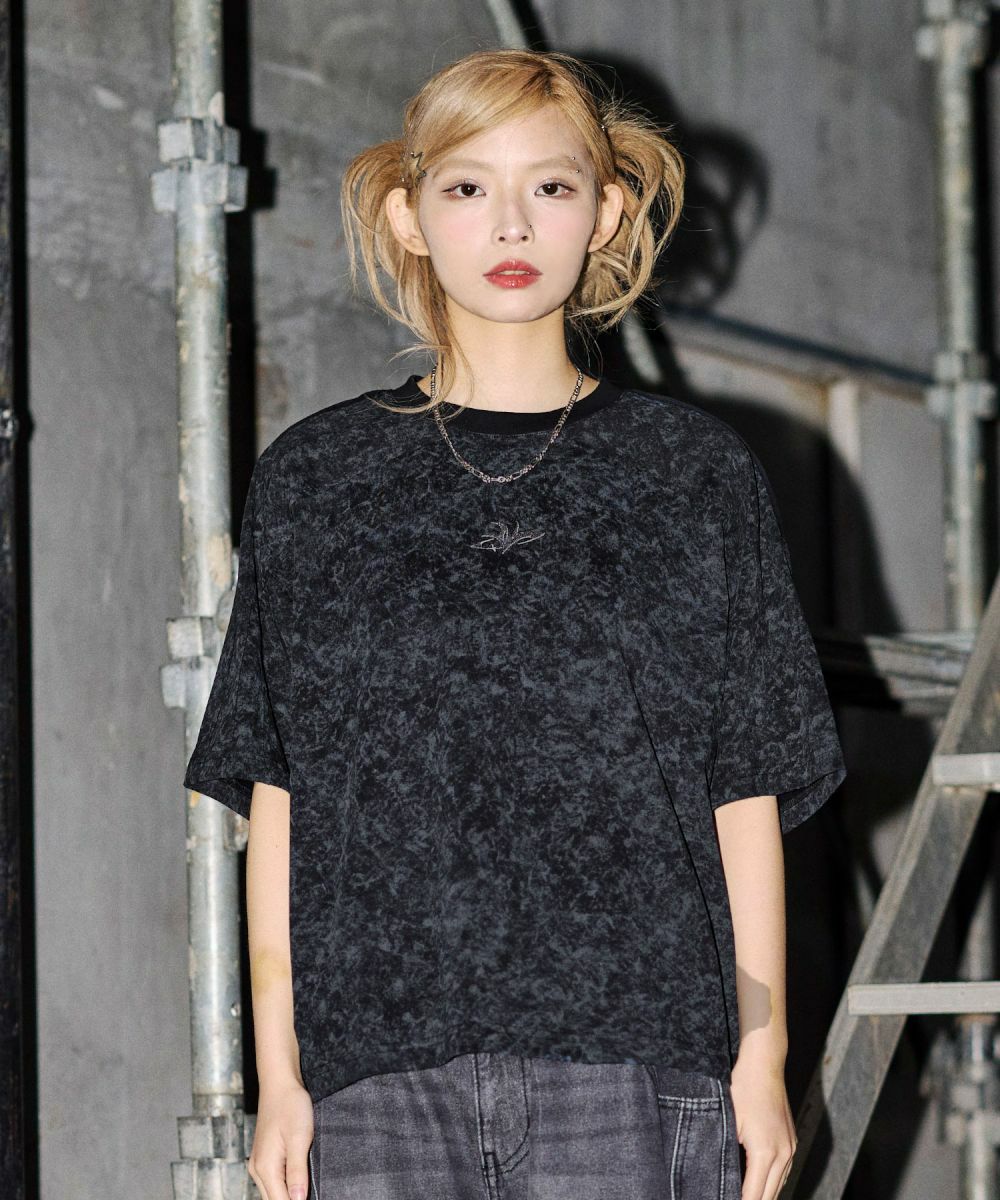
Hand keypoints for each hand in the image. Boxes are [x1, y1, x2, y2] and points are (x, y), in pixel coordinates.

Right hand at [248, 1078, 314, 1199]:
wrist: (280, 1082)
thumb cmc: (291, 1105)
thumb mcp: (299, 1137)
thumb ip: (297, 1171)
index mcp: (266, 1167)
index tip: (314, 1198)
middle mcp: (258, 1169)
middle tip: (314, 1193)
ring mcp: (259, 1163)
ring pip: (273, 1192)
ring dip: (288, 1195)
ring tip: (309, 1189)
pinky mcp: (264, 1156)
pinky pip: (273, 1180)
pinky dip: (284, 1185)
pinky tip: (298, 1181)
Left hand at [730, 1050, 796, 1199]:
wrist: (764, 1064)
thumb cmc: (744, 1089)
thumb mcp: (730, 1122)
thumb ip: (729, 1154)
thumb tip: (724, 1176)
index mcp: (765, 1153)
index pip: (753, 1195)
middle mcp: (783, 1154)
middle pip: (770, 1196)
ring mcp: (791, 1148)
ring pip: (780, 1186)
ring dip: (764, 1196)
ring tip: (745, 1197)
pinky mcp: (792, 1142)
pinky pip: (784, 1173)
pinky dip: (773, 1184)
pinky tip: (760, 1185)